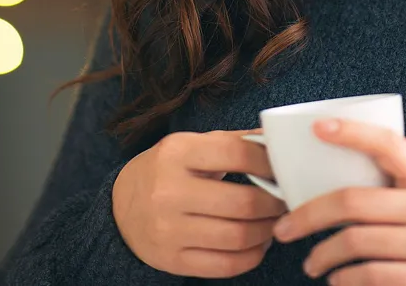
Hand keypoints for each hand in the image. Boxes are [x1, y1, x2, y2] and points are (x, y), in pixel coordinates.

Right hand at [113, 128, 287, 277]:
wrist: (120, 207)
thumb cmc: (165, 171)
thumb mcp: (189, 146)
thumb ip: (231, 142)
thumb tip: (275, 141)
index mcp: (175, 153)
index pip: (236, 154)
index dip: (269, 162)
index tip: (282, 168)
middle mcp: (168, 192)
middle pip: (242, 202)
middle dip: (275, 203)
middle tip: (285, 200)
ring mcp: (168, 230)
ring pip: (238, 237)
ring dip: (268, 231)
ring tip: (274, 221)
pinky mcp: (172, 260)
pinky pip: (226, 265)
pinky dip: (253, 256)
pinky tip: (257, 243)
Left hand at [271, 118, 405, 284]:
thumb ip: (397, 188)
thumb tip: (330, 176)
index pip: (390, 145)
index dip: (353, 133)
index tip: (318, 127)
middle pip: (351, 202)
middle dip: (307, 216)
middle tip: (286, 228)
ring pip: (354, 243)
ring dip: (322, 254)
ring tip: (312, 263)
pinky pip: (368, 277)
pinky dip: (344, 280)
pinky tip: (338, 280)